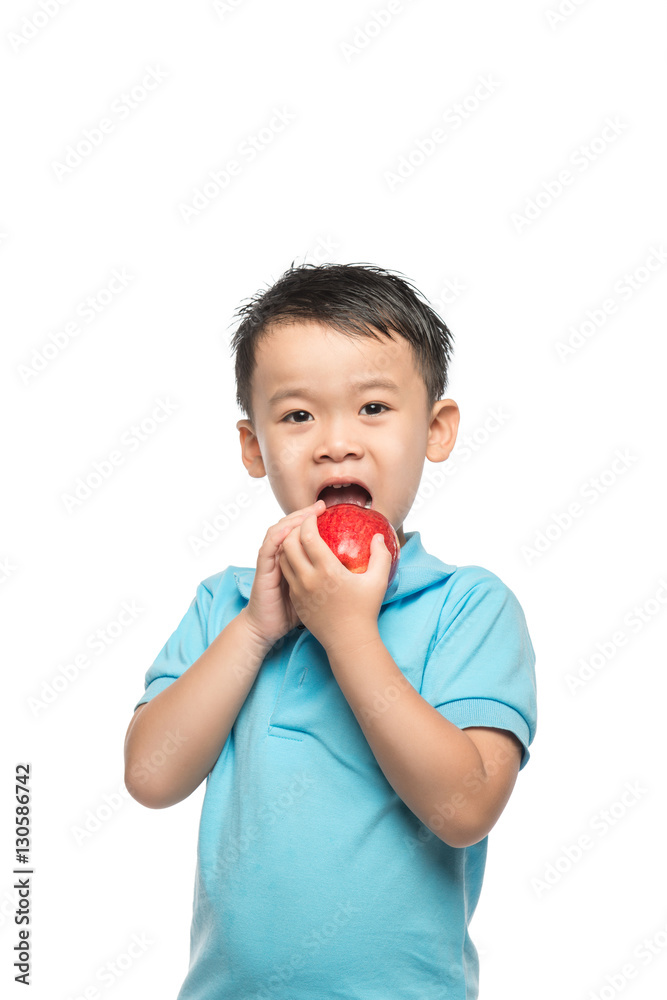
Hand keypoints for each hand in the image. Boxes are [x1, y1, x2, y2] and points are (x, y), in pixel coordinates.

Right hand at [244, 500, 326, 648]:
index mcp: (296, 561)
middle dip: (305, 514)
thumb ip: (328, 579)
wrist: (267, 628)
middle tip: (322, 506)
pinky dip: (278, 534)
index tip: (331, 513)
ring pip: (279, 531)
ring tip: (308, 514)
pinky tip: (290, 530)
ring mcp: (272, 561)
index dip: (314, 521)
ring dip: (292, 520)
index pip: (304, 534)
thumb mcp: (315, 594)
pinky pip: (269, 546)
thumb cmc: (291, 613)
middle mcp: (282, 557)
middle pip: (291, 527)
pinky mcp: (263, 568)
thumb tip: (356, 570)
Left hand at [278, 510, 392, 654]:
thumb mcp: (378, 581)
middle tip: (306, 524)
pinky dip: (290, 561)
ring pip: (283, 559)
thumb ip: (381, 555)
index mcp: (327, 571)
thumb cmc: (365, 611)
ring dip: (289, 545)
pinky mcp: (296, 599)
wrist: (349, 641)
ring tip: (301, 538)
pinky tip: (302, 558)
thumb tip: (377, 536)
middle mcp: (308, 579)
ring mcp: (299, 590)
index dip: (308, 520)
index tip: (316, 514)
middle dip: (294, 529)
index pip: (308, 536)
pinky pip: (287, 574)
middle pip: (288, 544)